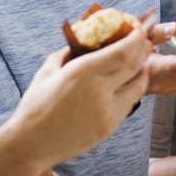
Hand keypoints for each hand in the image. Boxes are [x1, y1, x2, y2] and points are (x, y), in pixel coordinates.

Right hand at [10, 28, 150, 165]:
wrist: (31, 144)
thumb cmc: (35, 105)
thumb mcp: (48, 70)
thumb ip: (69, 52)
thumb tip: (87, 40)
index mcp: (82, 73)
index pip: (123, 52)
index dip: (136, 39)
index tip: (137, 31)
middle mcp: (100, 91)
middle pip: (136, 66)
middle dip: (143, 51)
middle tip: (143, 42)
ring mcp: (108, 112)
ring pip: (139, 86)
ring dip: (141, 71)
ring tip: (137, 62)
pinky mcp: (110, 128)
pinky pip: (130, 103)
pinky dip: (132, 90)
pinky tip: (124, 84)